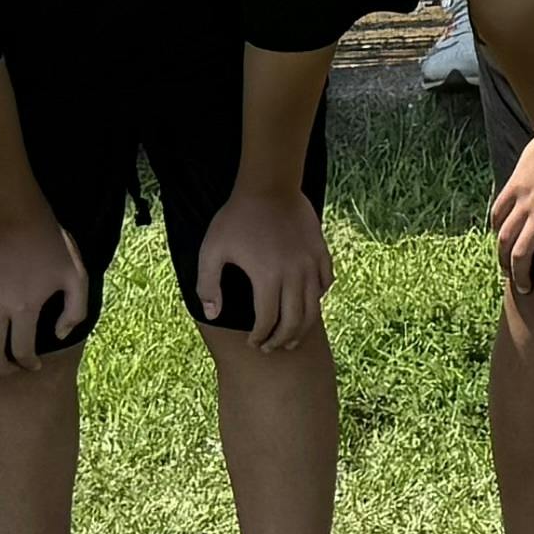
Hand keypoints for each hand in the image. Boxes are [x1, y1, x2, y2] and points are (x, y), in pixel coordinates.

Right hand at [0, 214, 93, 373]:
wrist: (15, 213)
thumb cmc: (49, 243)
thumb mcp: (76, 275)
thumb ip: (75, 311)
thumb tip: (58, 336)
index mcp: (24, 309)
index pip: (20, 352)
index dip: (27, 365)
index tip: (32, 366)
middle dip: (1, 370)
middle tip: (10, 368)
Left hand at [193, 181, 332, 348]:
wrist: (269, 185)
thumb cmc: (237, 217)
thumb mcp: (211, 250)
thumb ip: (208, 285)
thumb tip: (213, 314)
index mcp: (267, 278)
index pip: (267, 322)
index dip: (260, 338)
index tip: (252, 343)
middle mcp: (294, 275)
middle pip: (295, 321)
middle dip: (282, 340)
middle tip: (272, 348)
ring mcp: (311, 264)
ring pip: (313, 308)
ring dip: (303, 328)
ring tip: (292, 338)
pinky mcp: (320, 252)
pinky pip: (325, 283)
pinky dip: (318, 299)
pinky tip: (307, 303)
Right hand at [489, 132, 533, 298]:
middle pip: (521, 254)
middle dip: (520, 276)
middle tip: (523, 289)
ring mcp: (523, 201)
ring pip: (504, 237)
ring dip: (503, 257)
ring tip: (506, 270)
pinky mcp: (514, 186)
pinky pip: (498, 211)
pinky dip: (495, 227)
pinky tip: (498, 236)